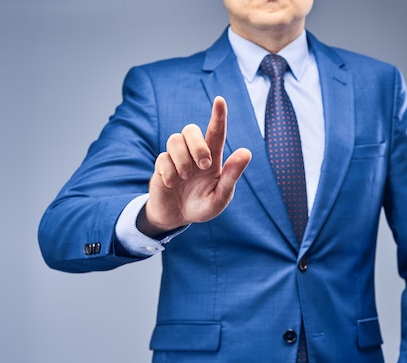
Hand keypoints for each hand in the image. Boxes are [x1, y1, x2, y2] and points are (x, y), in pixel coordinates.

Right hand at [137, 96, 251, 236]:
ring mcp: (176, 158)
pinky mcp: (161, 165)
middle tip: (204, 165)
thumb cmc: (202, 206)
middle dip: (198, 145)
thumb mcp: (220, 197)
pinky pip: (162, 158)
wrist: (176, 217)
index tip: (220, 100)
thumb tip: (246, 152)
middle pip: (191, 129)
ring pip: (174, 139)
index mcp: (212, 159)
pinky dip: (169, 172)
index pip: (216, 132)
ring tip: (186, 177)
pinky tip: (172, 184)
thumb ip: (232, 176)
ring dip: (182, 159)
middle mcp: (193, 153)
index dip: (218, 115)